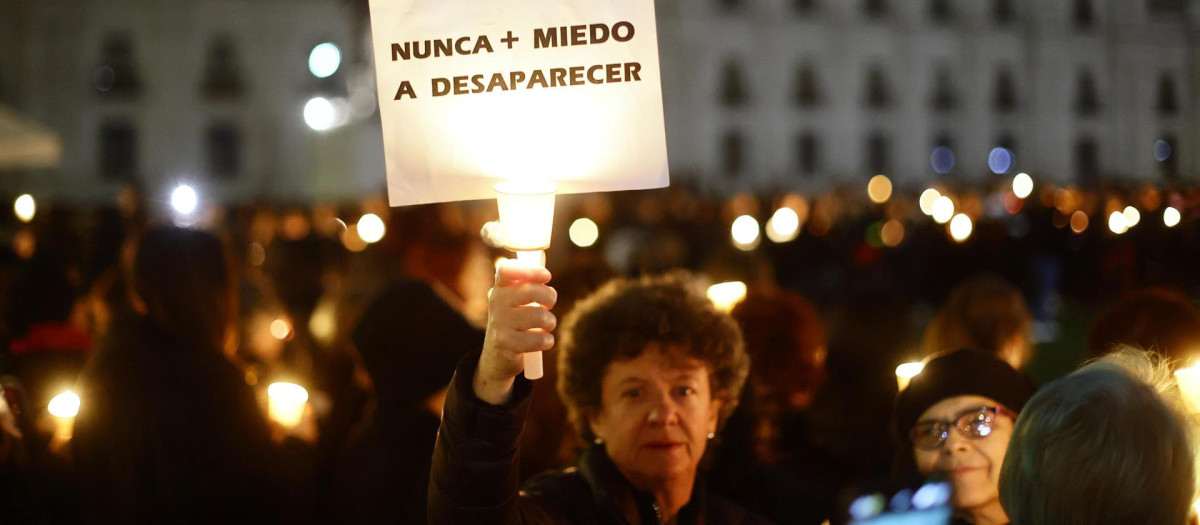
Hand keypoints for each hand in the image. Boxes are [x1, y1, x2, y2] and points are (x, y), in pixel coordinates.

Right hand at [473, 260, 556, 404]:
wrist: (497, 358)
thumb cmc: (515, 324)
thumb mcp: (515, 302)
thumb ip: (527, 286)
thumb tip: (544, 274)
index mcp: (499, 289)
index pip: (507, 270)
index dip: (530, 270)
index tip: (547, 276)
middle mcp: (496, 303)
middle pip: (530, 290)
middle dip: (549, 297)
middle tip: (550, 304)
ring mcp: (499, 323)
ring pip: (539, 316)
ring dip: (550, 322)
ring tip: (546, 325)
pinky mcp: (505, 344)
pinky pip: (539, 339)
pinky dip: (547, 341)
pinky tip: (543, 341)